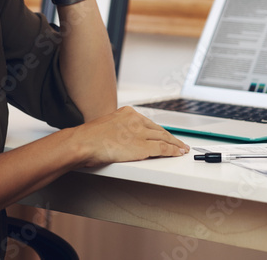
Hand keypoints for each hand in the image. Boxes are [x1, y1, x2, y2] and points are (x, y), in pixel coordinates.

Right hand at [66, 107, 189, 167]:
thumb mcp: (106, 126)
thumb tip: (122, 138)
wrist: (83, 142)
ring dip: (175, 144)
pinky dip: (173, 151)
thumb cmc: (89, 138)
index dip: (159, 131)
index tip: (165, 135)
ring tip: (182, 149)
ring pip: (164, 138)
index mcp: (127, 113)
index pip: (148, 123)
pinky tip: (178, 153)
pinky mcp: (142, 147)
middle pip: (159, 130)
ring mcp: (140, 133)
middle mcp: (136, 120)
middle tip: (179, 143)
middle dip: (171, 137)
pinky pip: (163, 149)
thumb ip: (118, 129)